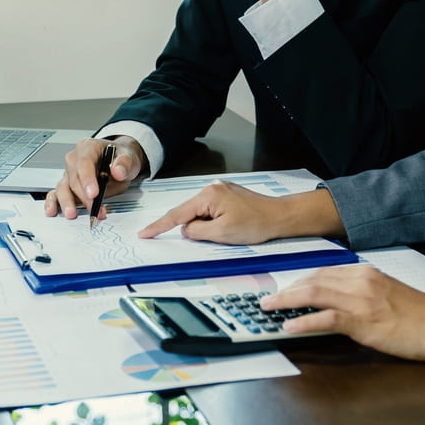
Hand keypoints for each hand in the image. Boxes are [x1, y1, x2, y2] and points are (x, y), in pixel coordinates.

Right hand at [44, 136, 145, 219]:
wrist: (119, 164)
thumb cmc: (120, 159)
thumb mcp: (128, 158)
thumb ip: (125, 163)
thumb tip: (118, 171)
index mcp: (88, 147)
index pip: (84, 162)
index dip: (87, 178)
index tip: (94, 193)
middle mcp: (75, 160)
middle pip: (74, 178)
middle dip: (83, 196)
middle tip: (93, 208)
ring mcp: (69, 173)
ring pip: (63, 187)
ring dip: (67, 202)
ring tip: (72, 214)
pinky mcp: (67, 186)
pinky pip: (55, 193)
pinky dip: (53, 202)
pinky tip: (52, 210)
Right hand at [138, 180, 287, 243]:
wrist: (279, 217)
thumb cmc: (256, 224)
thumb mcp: (222, 234)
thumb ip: (197, 232)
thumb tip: (185, 230)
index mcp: (208, 195)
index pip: (177, 214)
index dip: (160, 226)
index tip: (145, 233)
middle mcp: (212, 188)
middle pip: (190, 213)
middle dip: (195, 229)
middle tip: (217, 236)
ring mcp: (220, 191)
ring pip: (201, 214)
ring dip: (207, 227)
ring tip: (230, 231)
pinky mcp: (227, 196)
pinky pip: (211, 211)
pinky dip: (213, 222)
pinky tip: (230, 227)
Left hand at [263, 266, 424, 371]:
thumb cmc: (418, 314)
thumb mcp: (386, 293)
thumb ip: (362, 291)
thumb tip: (337, 300)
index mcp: (365, 272)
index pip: (323, 272)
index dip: (300, 280)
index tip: (285, 288)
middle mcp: (360, 279)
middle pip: (313, 279)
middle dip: (287, 289)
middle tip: (268, 298)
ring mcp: (360, 299)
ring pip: (314, 293)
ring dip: (287, 300)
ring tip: (269, 308)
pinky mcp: (363, 321)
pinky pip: (326, 318)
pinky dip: (304, 321)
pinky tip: (290, 326)